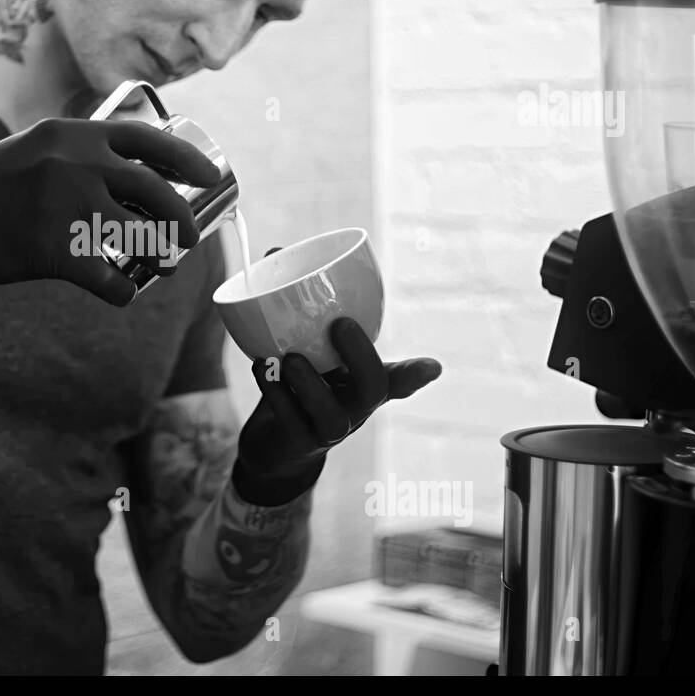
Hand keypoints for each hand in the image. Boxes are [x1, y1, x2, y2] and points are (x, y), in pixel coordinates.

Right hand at [0, 118, 219, 305]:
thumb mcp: (39, 146)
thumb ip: (84, 150)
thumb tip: (142, 170)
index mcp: (74, 133)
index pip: (147, 139)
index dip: (187, 159)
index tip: (211, 177)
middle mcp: (74, 163)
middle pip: (156, 190)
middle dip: (183, 219)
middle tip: (190, 237)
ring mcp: (64, 205)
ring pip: (141, 236)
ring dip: (163, 256)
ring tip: (164, 265)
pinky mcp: (53, 250)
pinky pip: (108, 279)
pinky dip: (122, 292)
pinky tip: (122, 292)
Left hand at [234, 271, 441, 504]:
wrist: (273, 444)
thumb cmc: (298, 386)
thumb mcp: (309, 349)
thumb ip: (299, 309)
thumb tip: (276, 251)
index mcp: (363, 384)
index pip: (399, 378)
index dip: (415, 372)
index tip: (433, 365)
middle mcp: (353, 409)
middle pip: (372, 390)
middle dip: (360, 357)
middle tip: (341, 325)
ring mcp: (327, 431)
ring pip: (330, 415)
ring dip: (308, 383)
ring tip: (289, 358)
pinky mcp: (296, 443)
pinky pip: (289, 420)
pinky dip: (274, 393)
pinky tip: (260, 367)